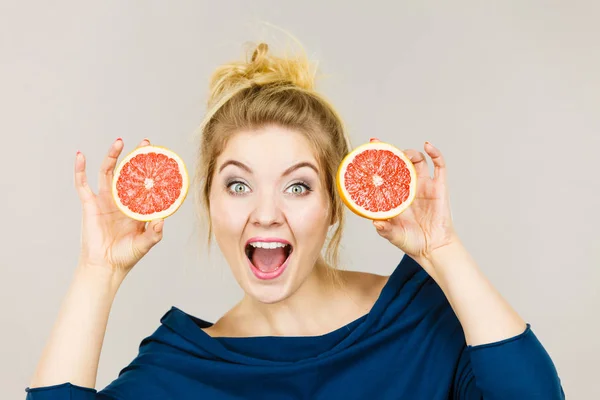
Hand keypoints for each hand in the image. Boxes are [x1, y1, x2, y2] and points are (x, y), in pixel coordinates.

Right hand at [74, 138, 163, 280]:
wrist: (106, 267)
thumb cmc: (127, 256)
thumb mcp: (146, 243)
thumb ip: (155, 233)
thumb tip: (163, 220)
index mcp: (137, 207)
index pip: (146, 183)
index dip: (152, 171)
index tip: (161, 157)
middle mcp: (122, 200)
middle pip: (128, 172)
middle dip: (135, 157)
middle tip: (145, 143)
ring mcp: (105, 200)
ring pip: (107, 172)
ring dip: (112, 156)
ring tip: (119, 142)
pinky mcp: (90, 204)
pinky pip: (82, 184)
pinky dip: (80, 169)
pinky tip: (81, 155)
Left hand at [373, 141, 458, 276]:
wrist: (433, 250)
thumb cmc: (412, 242)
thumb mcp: (393, 235)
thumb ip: (384, 229)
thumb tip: (375, 222)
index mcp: (395, 196)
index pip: (384, 173)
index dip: (377, 160)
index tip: (369, 147)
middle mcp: (408, 188)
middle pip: (400, 163)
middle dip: (391, 152)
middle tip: (379, 145)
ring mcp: (424, 186)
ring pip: (418, 160)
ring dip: (410, 152)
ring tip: (403, 154)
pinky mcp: (439, 187)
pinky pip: (439, 166)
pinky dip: (435, 153)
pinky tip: (428, 146)